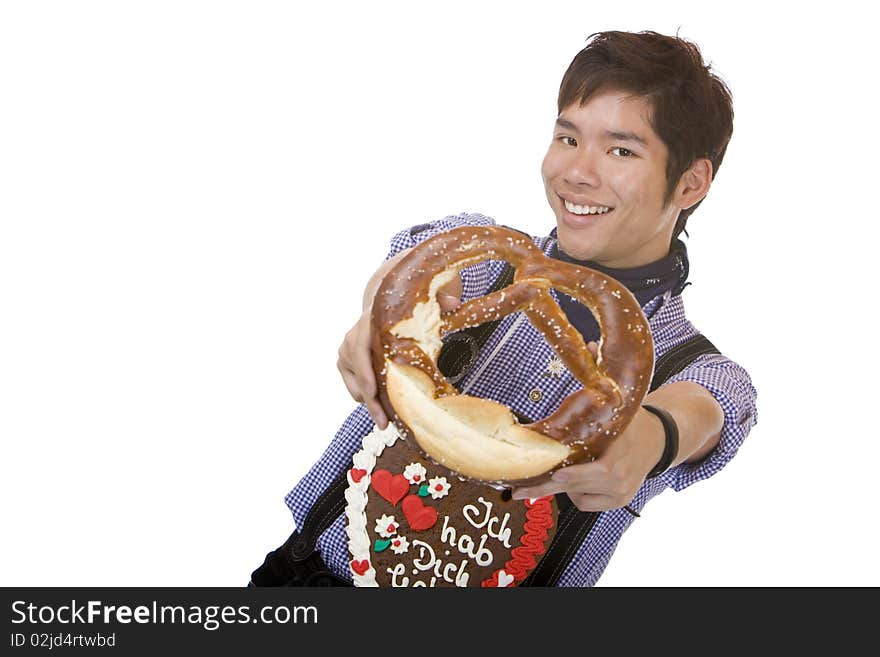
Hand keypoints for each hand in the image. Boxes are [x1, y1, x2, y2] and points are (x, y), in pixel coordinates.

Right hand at [337, 261, 462, 427]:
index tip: (372, 392)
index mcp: (371, 320)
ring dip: (368, 402)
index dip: (364, 370)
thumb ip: (439, 302)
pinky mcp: (345, 361)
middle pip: (356, 370)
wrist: (384, 303)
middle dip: (369, 398)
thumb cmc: (407, 306)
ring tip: (385, 420)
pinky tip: (380, 408)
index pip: (361, 345)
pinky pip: (352, 384)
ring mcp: (347, 349)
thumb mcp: (425, 302)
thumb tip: (454, 302)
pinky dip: (364, 397)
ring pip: (353, 381)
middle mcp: (353, 335)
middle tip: (383, 422)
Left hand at [512, 344, 664, 511]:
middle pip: (576, 486)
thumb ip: (602, 377)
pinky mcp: (617, 502)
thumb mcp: (622, 400)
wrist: (661, 440)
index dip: (567, 475)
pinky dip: (576, 493)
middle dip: (546, 487)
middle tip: (518, 490)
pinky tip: (573, 477)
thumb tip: (590, 342)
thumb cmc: (634, 420)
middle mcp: (620, 478)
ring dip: (562, 486)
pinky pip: (586, 503)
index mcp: (619, 455)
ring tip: (546, 474)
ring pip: (577, 496)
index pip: (591, 470)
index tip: (545, 476)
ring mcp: (619, 493)